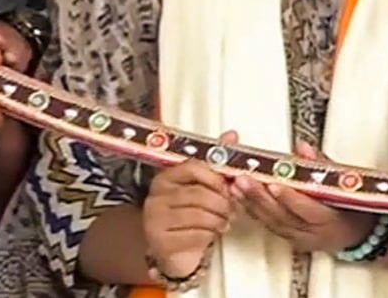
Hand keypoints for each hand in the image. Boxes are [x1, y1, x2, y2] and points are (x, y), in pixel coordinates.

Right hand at [143, 145, 234, 279]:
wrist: (176, 252)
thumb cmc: (191, 217)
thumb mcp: (203, 187)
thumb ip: (215, 162)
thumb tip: (231, 135)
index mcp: (165, 177)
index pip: (192, 167)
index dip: (216, 177)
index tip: (228, 186)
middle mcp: (156, 195)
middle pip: (198, 193)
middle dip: (222, 203)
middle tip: (232, 209)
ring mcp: (155, 218)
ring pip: (199, 214)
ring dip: (219, 220)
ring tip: (224, 222)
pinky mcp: (161, 241)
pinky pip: (194, 234)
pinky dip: (210, 235)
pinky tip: (213, 234)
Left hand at [231, 142, 372, 254]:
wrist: (360, 235)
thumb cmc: (355, 207)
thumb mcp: (346, 184)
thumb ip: (322, 165)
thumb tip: (303, 147)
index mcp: (331, 220)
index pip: (307, 209)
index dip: (289, 197)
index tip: (274, 183)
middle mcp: (313, 233)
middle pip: (282, 216)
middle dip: (260, 197)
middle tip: (243, 179)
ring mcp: (300, 239)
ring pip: (272, 222)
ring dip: (251, 203)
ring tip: (235, 185)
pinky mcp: (290, 240)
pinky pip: (269, 226)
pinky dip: (254, 211)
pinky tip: (242, 198)